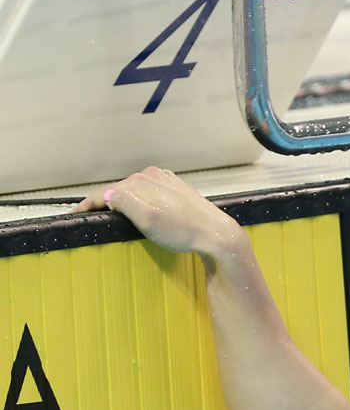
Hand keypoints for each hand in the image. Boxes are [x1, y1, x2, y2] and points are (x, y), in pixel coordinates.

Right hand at [74, 167, 241, 255]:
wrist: (215, 234)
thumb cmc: (182, 231)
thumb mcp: (147, 220)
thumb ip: (124, 203)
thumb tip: (106, 194)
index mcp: (141, 182)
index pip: (106, 192)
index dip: (88, 205)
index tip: (74, 215)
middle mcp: (151, 175)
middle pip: (118, 189)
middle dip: (104, 202)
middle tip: (90, 217)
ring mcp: (165, 180)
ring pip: (133, 189)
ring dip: (121, 199)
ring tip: (110, 213)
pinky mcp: (175, 187)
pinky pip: (148, 191)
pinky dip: (138, 198)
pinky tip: (138, 207)